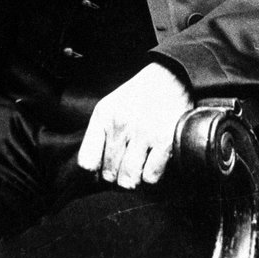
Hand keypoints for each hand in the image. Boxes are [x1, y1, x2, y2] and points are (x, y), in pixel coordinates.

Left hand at [77, 63, 192, 188]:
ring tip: (140, 166)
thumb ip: (99, 136)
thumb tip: (95, 175)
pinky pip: (151, 178)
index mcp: (104, 115)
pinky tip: (155, 161)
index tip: (105, 168)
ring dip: (135, 179)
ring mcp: (143, 133)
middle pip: (109, 176)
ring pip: (129, 181)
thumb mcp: (110, 107)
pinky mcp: (165, 140)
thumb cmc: (139, 96)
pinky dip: (152, 176)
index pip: (87, 162)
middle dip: (118, 176)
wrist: (171, 76)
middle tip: (128, 166)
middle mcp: (121, 124)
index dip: (95, 172)